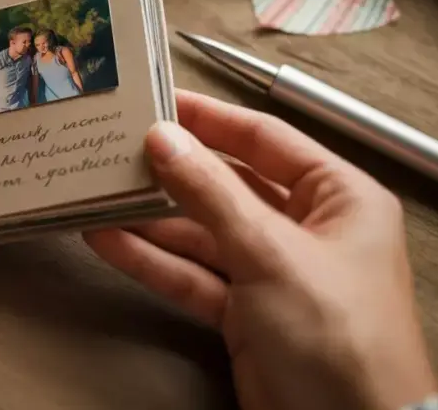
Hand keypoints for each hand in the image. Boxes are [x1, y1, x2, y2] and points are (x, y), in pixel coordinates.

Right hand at [84, 89, 437, 409]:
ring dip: (150, 219)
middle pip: (227, 185)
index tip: (157, 101)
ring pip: (202, 232)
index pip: (265, 139)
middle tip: (116, 147)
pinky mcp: (245, 313)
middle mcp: (307, 228)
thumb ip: (211, 194)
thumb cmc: (338, 336)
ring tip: (97, 191)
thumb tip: (162, 138)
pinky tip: (108, 239)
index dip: (209, 118)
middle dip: (171, 172)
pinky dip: (152, 261)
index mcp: (340, 197)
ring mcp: (273, 272)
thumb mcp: (272, 253)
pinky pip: (193, 275)